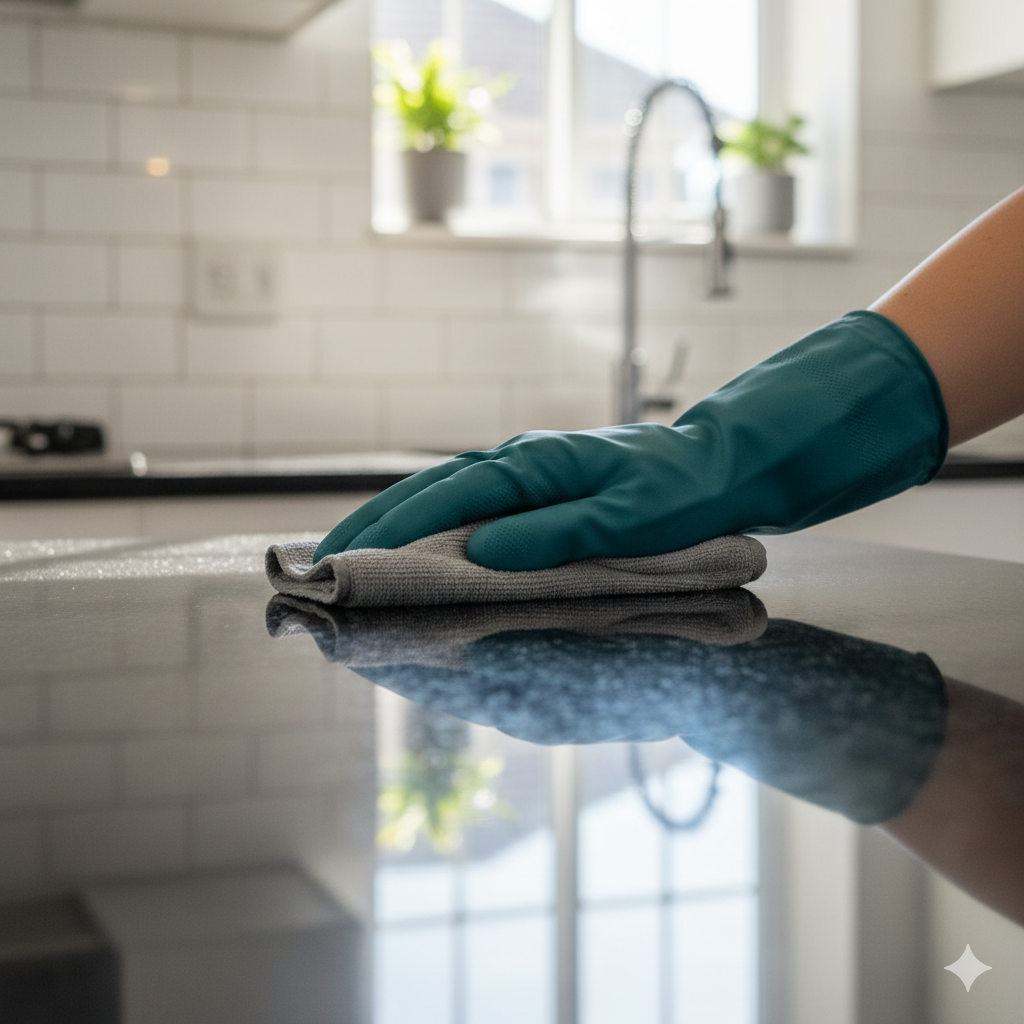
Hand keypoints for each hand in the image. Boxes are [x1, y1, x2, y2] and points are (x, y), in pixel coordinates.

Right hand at [315, 311, 947, 569]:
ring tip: (349, 555)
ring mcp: (529, 475)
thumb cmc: (686, 492)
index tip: (345, 563)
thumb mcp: (631, 517)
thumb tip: (480, 554)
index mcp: (535, 466)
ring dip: (394, 526)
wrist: (730, 464)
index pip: (446, 500)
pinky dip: (431, 528)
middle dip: (373, 526)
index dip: (392, 533)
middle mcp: (521, 464)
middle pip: (429, 493)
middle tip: (319, 561)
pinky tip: (417, 549)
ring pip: (443, 498)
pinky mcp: (541, 492)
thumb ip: (558, 535)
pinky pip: (470, 509)